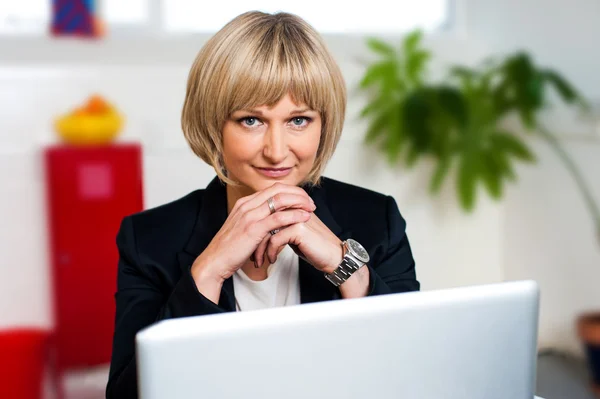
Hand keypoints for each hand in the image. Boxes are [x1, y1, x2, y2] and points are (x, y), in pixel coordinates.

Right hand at [191, 183, 315, 285]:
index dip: (291, 191)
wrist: (215, 261)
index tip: (303, 199)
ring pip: (280, 200)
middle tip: (311, 202)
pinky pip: (278, 217)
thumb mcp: (242, 228)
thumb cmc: (230, 249)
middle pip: (278, 189)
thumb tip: (271, 218)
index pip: (272, 188)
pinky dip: (294, 215)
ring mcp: (249, 215)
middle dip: (298, 193)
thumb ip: (255, 219)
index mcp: (245, 203)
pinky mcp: (253, 229)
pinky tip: (304, 218)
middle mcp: (247, 205)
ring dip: (299, 202)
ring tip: (311, 208)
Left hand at [259, 211, 342, 274]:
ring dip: (260, 248)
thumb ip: (279, 226)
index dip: (255, 229)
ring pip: (266, 229)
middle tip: (251, 255)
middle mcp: (292, 207)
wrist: (333, 257)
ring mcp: (296, 216)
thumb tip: (259, 229)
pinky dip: (271, 252)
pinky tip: (272, 260)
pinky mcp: (299, 228)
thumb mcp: (292, 234)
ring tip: (259, 260)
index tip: (251, 246)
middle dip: (254, 240)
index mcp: (290, 205)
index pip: (264, 213)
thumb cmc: (313, 247)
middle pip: (262, 219)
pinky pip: (275, 239)